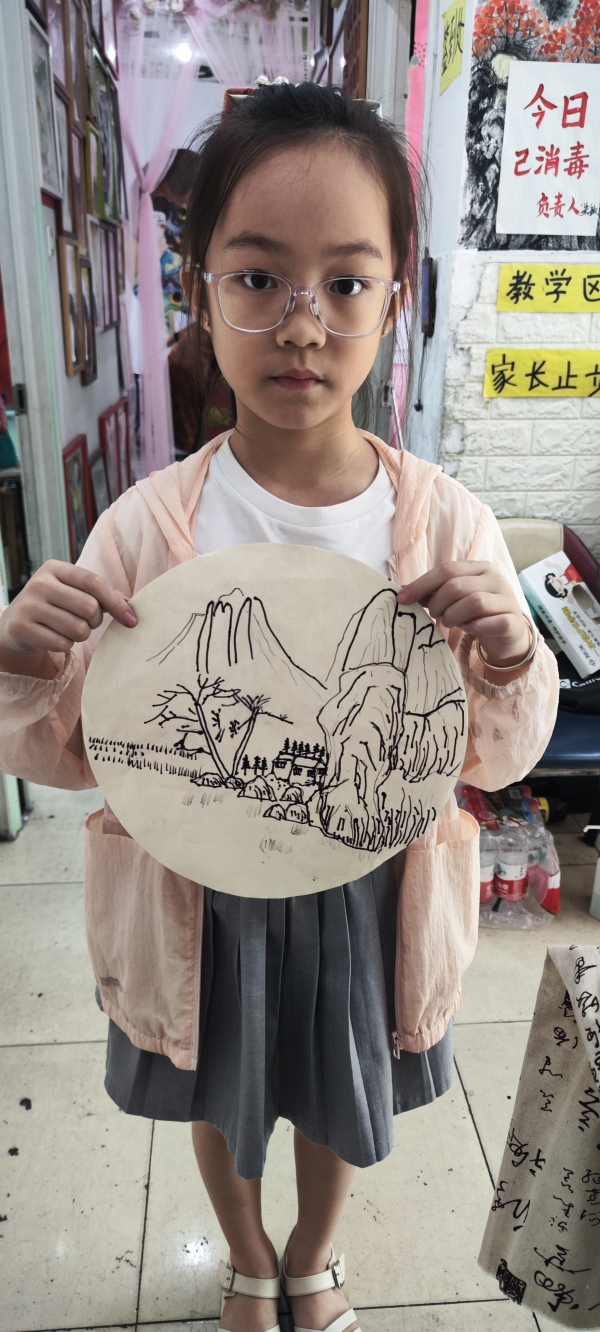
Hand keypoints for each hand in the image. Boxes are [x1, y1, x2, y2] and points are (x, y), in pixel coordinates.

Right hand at [0, 560, 136, 665]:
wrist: (15, 624)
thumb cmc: (54, 606)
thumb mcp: (72, 592)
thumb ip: (101, 594)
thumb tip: (130, 606)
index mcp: (55, 568)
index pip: (94, 582)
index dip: (116, 603)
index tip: (132, 621)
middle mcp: (39, 583)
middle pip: (89, 607)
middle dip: (95, 621)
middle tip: (86, 622)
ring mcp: (29, 605)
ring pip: (77, 628)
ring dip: (81, 635)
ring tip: (69, 629)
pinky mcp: (22, 628)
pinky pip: (61, 643)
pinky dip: (65, 645)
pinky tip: (55, 637)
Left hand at [397, 561, 530, 667]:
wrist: (509, 634)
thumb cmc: (478, 613)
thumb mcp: (456, 599)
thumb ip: (434, 593)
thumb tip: (403, 590)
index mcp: (480, 568)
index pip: (447, 569)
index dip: (422, 584)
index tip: (402, 598)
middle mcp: (496, 579)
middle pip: (457, 586)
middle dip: (438, 603)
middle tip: (435, 614)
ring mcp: (507, 599)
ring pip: (474, 602)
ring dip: (453, 616)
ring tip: (450, 621)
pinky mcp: (513, 621)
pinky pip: (490, 622)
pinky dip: (474, 627)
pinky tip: (468, 629)